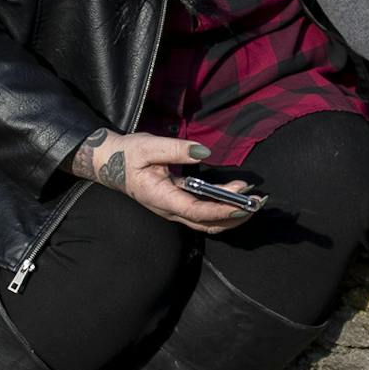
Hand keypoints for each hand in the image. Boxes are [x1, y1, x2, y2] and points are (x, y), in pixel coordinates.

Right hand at [66, 129, 254, 232]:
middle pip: (208, 223)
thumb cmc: (128, 154)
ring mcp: (175, 210)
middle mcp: (170, 210)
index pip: (196, 211)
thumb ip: (177, 150)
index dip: (221, 210)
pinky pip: (205, 213)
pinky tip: (237, 196)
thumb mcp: (149, 146)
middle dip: (235, 216)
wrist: (110, 163)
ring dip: (232, 215)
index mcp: (162, 198)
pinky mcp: (179, 204)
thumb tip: (204, 152)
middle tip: (259, 202)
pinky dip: (224, 209)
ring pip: (208, 222)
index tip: (243, 204)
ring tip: (254, 200)